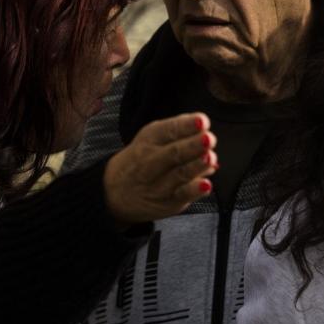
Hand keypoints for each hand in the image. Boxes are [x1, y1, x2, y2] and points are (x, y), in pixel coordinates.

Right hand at [103, 112, 217, 225]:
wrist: (113, 192)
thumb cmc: (141, 160)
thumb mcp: (152, 138)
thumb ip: (179, 131)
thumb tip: (205, 131)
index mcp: (149, 139)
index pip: (168, 130)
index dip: (186, 126)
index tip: (202, 121)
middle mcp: (151, 160)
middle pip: (174, 153)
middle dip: (193, 145)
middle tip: (209, 139)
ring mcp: (159, 183)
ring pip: (179, 174)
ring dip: (197, 166)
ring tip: (210, 158)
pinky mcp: (168, 202)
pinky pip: (182, 195)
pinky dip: (194, 190)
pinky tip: (206, 185)